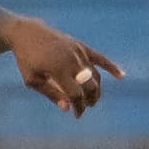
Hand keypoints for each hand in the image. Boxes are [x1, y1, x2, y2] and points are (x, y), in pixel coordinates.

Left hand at [8, 20, 123, 116]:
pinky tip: (121, 76)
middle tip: (84, 109)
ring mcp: (78, 51)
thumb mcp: (32, 80)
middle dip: (89, 100)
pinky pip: (100, 58)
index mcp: (58, 69)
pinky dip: (111, 67)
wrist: (27, 33)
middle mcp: (71, 59)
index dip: (78, 107)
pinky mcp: (81, 46)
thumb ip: (51, 94)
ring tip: (92, 101)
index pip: (76, 94)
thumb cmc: (27, 59)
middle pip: (89, 86)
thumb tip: (67, 108)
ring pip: (95, 75)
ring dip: (96, 90)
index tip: (76, 115)